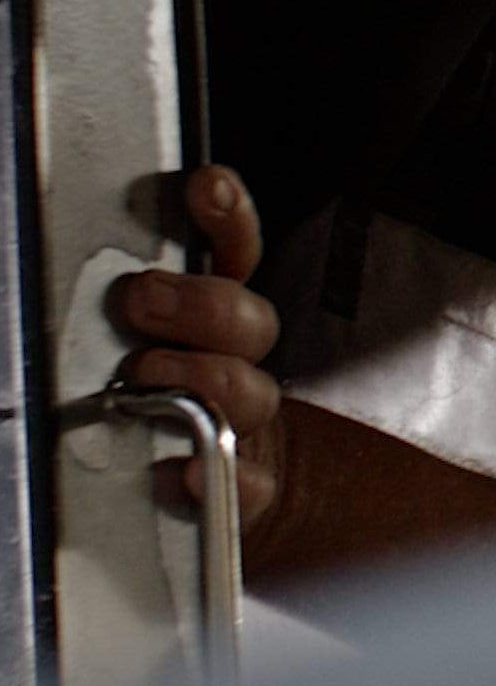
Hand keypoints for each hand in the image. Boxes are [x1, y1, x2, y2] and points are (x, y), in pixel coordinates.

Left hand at [117, 166, 281, 526]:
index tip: (206, 186)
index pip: (233, 253)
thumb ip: (100, 316)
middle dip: (204, 304)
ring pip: (254, 393)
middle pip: (251, 322)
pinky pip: (249, 484)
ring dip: (208, 380)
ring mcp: (241, 426)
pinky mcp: (244, 488)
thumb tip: (50, 263)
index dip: (228, 218)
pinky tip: (179, 471)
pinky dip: (218, 478)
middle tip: (144, 299)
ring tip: (148, 381)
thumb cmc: (130, 412)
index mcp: (206, 320)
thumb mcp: (110, 346)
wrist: (179, 499)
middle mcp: (232, 363)